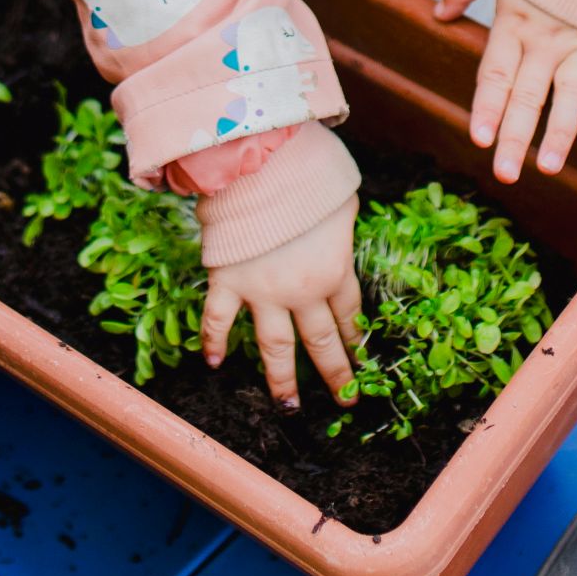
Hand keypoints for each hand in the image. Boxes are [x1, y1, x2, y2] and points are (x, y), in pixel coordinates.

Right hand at [202, 194, 361, 408]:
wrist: (262, 168)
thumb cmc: (308, 176)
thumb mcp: (342, 200)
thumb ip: (341, 225)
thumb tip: (339, 227)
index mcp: (335, 269)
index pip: (350, 314)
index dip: (356, 340)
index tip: (363, 363)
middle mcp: (302, 291)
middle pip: (321, 341)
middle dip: (334, 373)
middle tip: (344, 399)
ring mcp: (263, 291)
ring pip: (275, 346)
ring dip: (281, 379)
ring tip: (289, 407)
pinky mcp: (229, 282)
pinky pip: (218, 320)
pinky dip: (213, 342)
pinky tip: (213, 363)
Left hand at [437, 0, 576, 181]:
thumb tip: (438, 14)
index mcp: (513, 23)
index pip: (495, 74)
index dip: (486, 107)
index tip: (478, 139)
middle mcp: (545, 39)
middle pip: (527, 96)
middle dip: (515, 137)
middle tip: (505, 174)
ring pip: (568, 94)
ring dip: (559, 131)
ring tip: (549, 166)